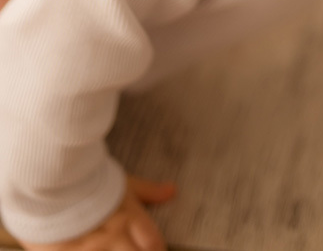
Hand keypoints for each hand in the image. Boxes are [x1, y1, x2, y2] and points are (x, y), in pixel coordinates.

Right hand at [21, 175, 175, 250]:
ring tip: (114, 248)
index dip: (157, 249)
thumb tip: (172, 191)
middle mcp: (113, 236)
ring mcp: (92, 249)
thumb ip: (148, 190)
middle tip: (134, 247)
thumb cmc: (89, 178)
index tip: (156, 248)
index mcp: (129, 216)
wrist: (50, 181)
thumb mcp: (122, 181)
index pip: (152, 243)